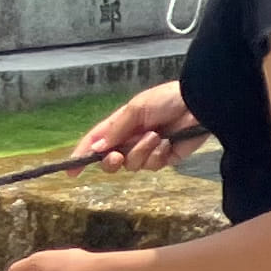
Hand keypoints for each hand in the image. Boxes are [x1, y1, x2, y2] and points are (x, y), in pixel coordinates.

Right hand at [79, 82, 205, 173]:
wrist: (199, 104)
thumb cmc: (166, 99)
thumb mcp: (136, 108)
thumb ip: (116, 129)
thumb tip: (96, 147)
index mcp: (121, 124)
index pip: (96, 142)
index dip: (82, 155)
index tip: (71, 171)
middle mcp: (132, 138)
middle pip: (111, 161)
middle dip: (112, 161)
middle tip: (117, 156)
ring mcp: (149, 150)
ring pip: (133, 165)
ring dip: (142, 151)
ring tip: (157, 136)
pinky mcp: (166, 158)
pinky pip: (153, 165)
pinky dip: (158, 154)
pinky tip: (168, 143)